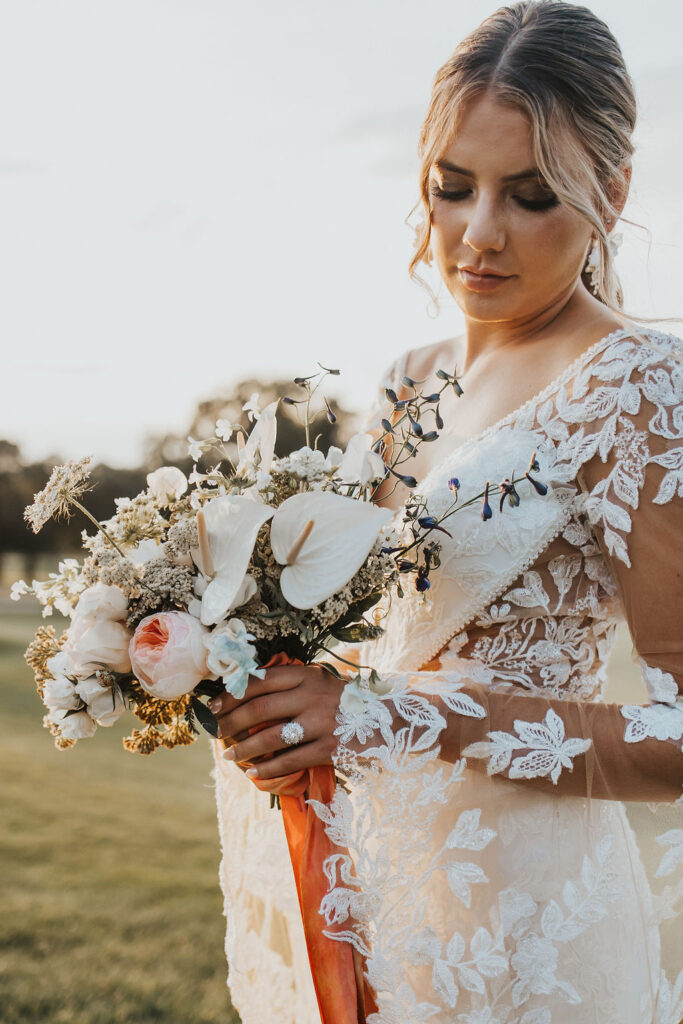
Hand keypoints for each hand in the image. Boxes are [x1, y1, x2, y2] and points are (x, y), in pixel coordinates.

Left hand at [209, 663, 343, 779]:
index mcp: (307, 676)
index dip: (234, 693)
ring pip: (273, 736)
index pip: (262, 680)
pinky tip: (254, 773)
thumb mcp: (319, 681)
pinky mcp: (330, 748)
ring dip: (246, 748)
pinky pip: (292, 760)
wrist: (387, 718)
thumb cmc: (342, 700)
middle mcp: (313, 696)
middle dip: (232, 721)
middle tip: (214, 732)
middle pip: (262, 707)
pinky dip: (270, 768)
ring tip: (229, 755)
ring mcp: (322, 722)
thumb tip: (244, 693)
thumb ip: (289, 684)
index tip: (214, 705)